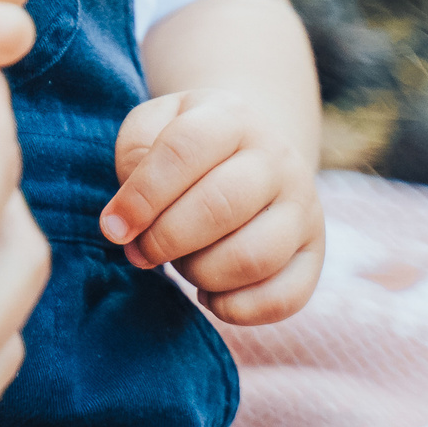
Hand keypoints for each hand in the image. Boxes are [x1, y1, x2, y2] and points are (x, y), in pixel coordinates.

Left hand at [96, 88, 323, 324]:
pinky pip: (283, 298)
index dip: (142, 195)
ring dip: (199, 274)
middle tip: (140, 251)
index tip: (113, 227)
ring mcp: (304, 208)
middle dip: (165, 240)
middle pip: (219, 207)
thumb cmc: (187, 146)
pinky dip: (236, 309)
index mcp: (231, 117)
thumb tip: (128, 215)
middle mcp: (277, 159)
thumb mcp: (154, 125)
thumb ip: (135, 154)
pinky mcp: (314, 254)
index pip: (184, 150)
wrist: (252, 152)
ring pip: (251, 258)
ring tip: (181, 264)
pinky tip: (210, 295)